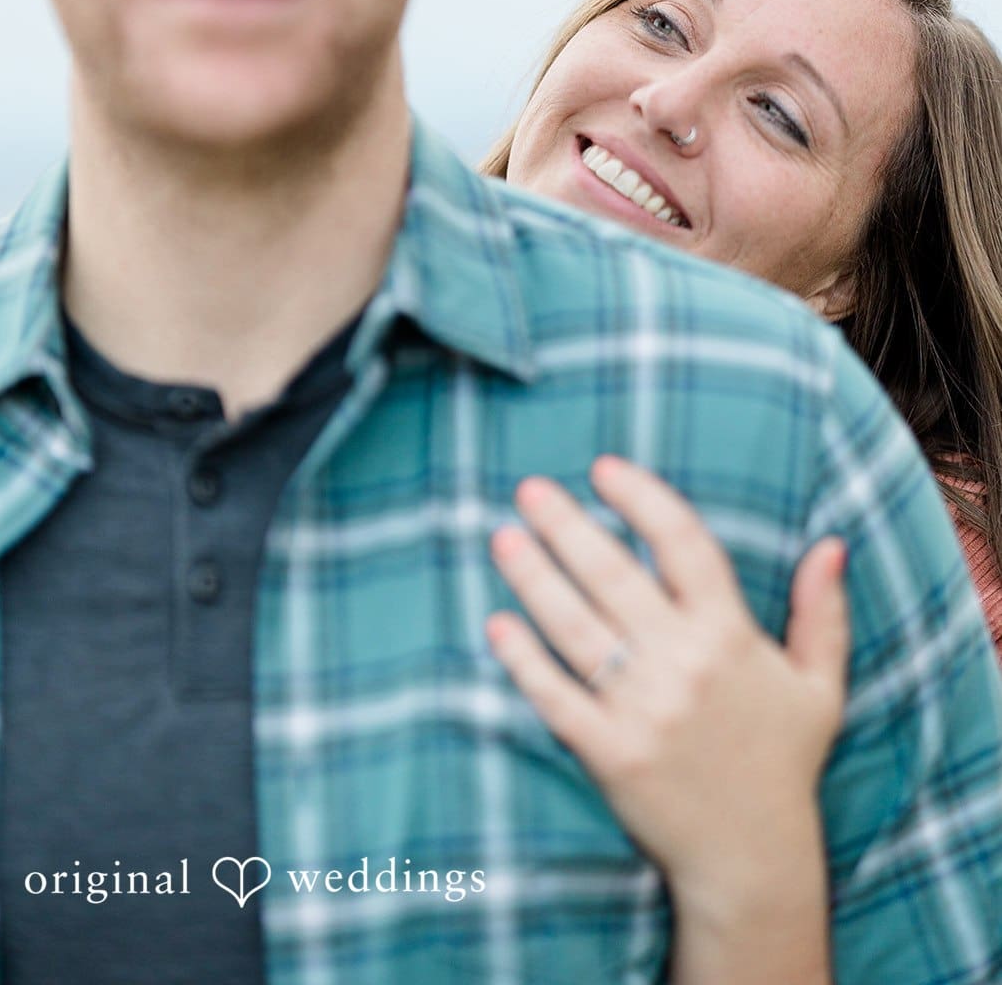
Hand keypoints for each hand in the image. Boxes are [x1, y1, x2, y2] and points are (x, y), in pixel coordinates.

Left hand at [486, 456, 848, 911]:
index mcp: (730, 634)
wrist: (753, 860)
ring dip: (533, 577)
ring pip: (575, 627)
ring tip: (502, 538)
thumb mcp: (818, 685)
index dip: (640, 497)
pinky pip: (556, 695)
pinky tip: (497, 624)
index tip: (602, 467)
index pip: (682, 542)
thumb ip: (822, 612)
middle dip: (566, 525)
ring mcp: (643, 709)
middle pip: (613, 574)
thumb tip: (830, 545)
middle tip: (528, 488)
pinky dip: (523, 659)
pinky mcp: (610, 752)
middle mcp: (684, 663)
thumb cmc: (782, 763)